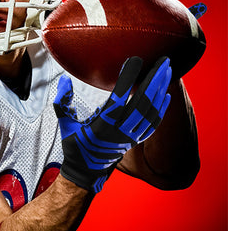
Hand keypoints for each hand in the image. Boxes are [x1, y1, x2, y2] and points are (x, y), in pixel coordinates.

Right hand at [53, 57, 171, 192]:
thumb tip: (64, 79)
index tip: (136, 60)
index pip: (118, 98)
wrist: (86, 170)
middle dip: (154, 80)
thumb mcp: (65, 124)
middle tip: (164, 60)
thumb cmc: (74, 146)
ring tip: (167, 71)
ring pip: (150, 111)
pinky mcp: (134, 140)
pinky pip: (152, 124)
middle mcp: (119, 131)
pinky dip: (161, 109)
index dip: (127, 79)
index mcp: (101, 126)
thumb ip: (62, 101)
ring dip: (160, 90)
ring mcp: (129, 137)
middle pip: (141, 103)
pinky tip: (166, 95)